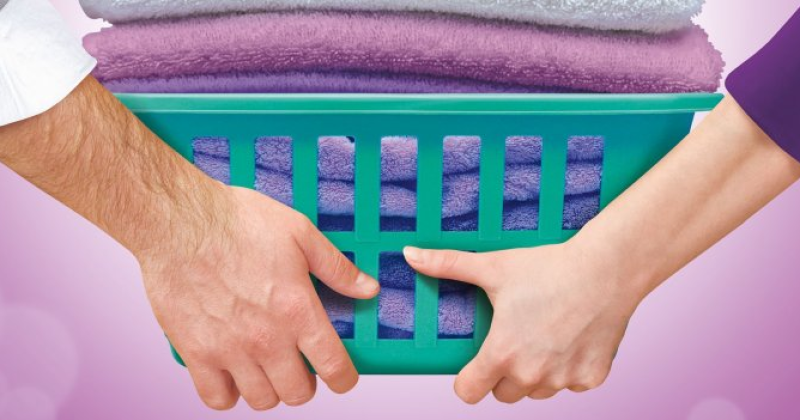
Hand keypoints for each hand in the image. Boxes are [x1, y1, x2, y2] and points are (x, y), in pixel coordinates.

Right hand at [137, 186, 378, 409]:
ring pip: (261, 400)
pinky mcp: (195, 353)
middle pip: (298, 394)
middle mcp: (266, 338)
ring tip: (267, 368)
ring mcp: (229, 350)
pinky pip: (217, 399)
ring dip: (270, 389)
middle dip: (306, 384)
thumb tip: (368, 289)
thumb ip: (337, 268)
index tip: (342, 377)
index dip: (345, 379)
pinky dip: (228, 394)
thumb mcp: (300, 233)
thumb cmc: (238, 221)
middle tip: (300, 365)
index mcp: (297, 310)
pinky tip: (233, 373)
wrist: (180, 222)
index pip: (334, 367)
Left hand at [404, 242, 640, 402]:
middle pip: (503, 394)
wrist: (607, 269)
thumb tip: (409, 254)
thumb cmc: (548, 267)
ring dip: (535, 374)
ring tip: (541, 336)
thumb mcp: (493, 266)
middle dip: (502, 374)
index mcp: (501, 354)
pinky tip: (570, 338)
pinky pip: (570, 384)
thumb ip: (448, 265)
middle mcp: (530, 375)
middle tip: (512, 339)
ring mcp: (563, 380)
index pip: (468, 393)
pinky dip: (568, 368)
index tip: (473, 365)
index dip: (467, 380)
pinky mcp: (592, 378)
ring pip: (536, 391)